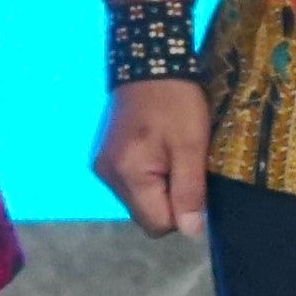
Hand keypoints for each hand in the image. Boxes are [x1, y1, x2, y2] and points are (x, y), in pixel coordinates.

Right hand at [94, 78, 213, 243]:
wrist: (148, 63)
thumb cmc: (175, 102)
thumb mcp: (192, 146)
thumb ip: (190, 191)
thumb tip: (192, 232)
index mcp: (128, 174)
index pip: (157, 224)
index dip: (182, 213)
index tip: (193, 183)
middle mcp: (108, 176)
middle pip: (146, 215)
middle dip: (169, 201)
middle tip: (183, 166)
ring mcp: (103, 167)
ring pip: (139, 201)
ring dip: (159, 189)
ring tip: (171, 156)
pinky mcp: (105, 158)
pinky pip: (131, 185)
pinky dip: (148, 178)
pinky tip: (157, 152)